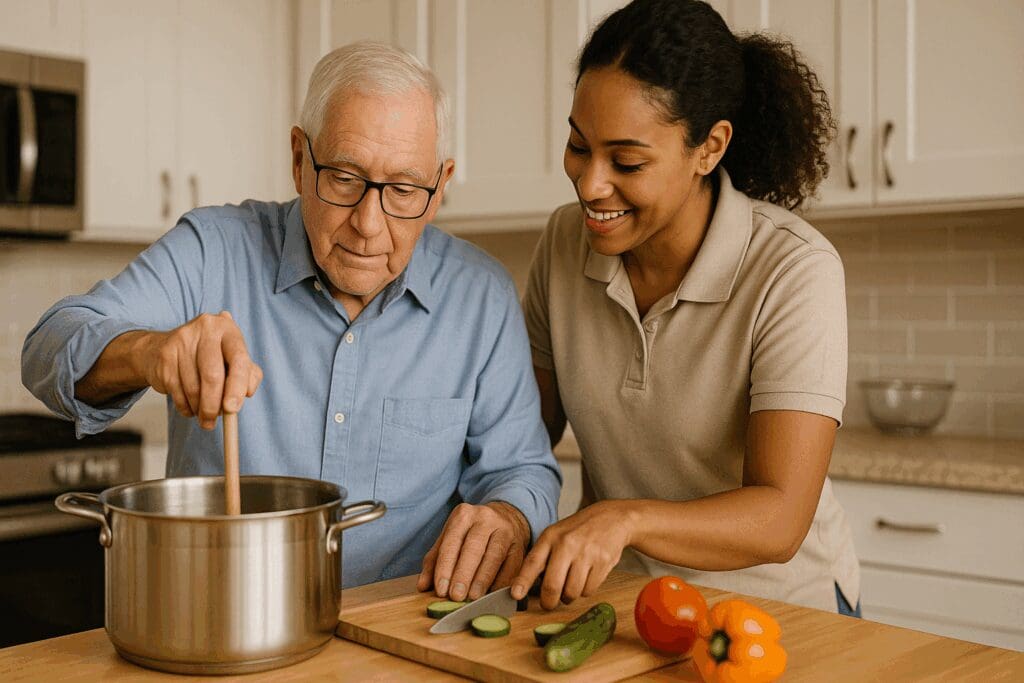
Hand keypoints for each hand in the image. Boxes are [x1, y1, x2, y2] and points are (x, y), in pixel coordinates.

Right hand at [138, 311, 262, 428]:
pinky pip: (176, 390)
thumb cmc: (208, 357)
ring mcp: (182, 340)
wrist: (162, 348)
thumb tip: (247, 392)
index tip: (233, 409)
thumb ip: (248, 375)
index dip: (237, 386)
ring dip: (198, 408)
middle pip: (212, 376)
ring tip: (203, 414)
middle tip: (212, 423)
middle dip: (213, 405)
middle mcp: (205, 329)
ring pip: (193, 387)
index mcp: (228, 328)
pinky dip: (184, 406)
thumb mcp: (232, 360)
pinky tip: (189, 408)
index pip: (239, 359)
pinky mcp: (165, 355)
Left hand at [417, 501, 530, 601]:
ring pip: (494, 555)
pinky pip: (512, 565)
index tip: (441, 590)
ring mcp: (505, 530)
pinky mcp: (520, 544)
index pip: (451, 542)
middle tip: (456, 596)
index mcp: (463, 515)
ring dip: (483, 579)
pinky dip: (503, 582)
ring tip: (474, 598)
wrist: (506, 517)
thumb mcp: (451, 538)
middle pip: (473, 548)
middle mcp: (485, 518)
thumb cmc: (471, 533)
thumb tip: (422, 586)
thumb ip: (435, 560)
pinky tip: (494, 595)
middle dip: (464, 574)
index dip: (445, 567)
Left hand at [510, 500, 634, 609]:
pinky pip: (589, 591)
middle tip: (548, 604)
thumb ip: (543, 556)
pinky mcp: (603, 562)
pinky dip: (586, 590)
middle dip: (548, 602)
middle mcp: (567, 544)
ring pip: (571, 592)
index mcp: (551, 536)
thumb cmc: (579, 531)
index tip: (516, 595)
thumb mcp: (557, 535)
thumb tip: (526, 585)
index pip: (533, 562)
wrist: (612, 518)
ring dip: (569, 596)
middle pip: (552, 585)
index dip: (523, 581)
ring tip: (572, 584)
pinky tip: (587, 577)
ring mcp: (586, 553)